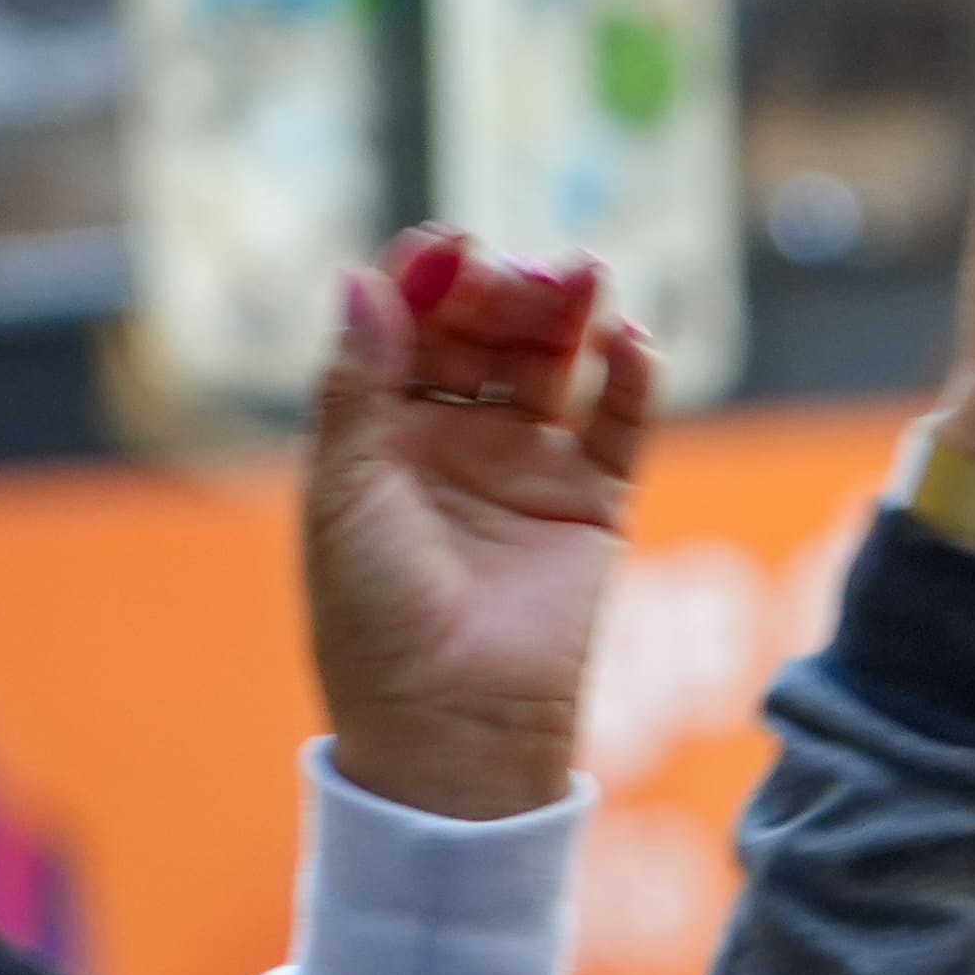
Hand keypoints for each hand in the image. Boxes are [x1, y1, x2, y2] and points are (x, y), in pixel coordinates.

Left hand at [304, 236, 660, 823]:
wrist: (452, 726)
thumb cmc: (375, 621)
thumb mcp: (344, 492)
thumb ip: (357, 385)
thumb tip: (366, 278)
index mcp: (380, 430)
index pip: (406, 324)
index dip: (425, 278)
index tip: (449, 249)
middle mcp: (454, 436)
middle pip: (483, 330)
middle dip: (501, 290)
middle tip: (521, 276)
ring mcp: (526, 466)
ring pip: (552, 362)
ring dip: (567, 311)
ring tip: (583, 276)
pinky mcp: (593, 504)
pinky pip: (619, 424)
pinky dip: (631, 378)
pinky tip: (629, 341)